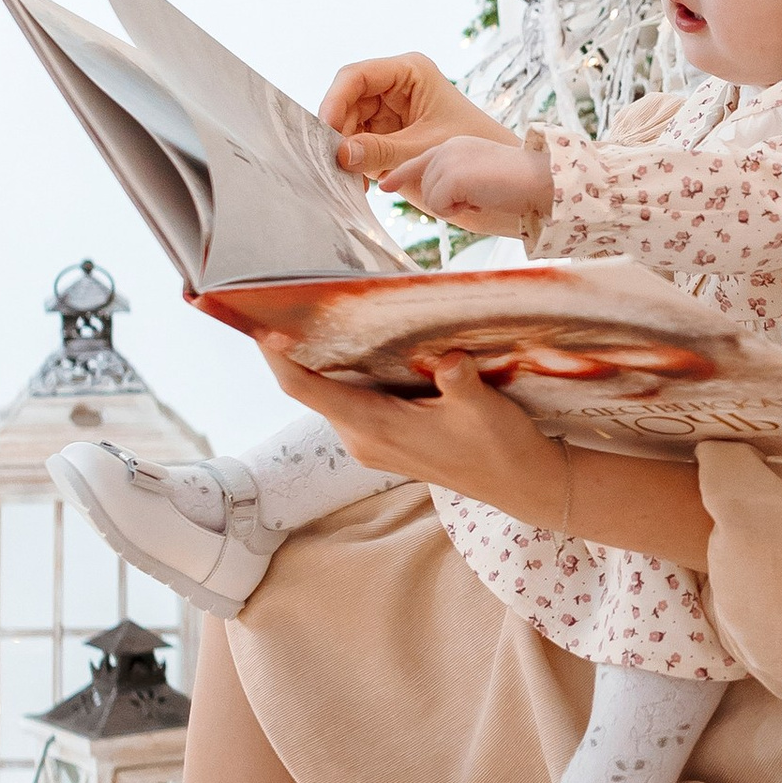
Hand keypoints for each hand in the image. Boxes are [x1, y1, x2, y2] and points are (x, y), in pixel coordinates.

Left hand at [259, 340, 576, 520]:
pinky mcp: (386, 439)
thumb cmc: (500, 449)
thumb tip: (446, 358)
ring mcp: (372, 441)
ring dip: (323, 358)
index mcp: (375, 428)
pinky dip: (348, 373)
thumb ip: (459, 382)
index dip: (277, 356)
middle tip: (293, 298)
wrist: (521, 484)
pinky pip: (352, 400)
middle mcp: (362, 438)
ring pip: (331, 393)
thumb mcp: (483, 410)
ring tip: (322, 313)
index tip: (260, 321)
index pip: (306, 390)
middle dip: (295, 347)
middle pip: (310, 388)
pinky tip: (363, 345)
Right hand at [319, 51, 518, 186]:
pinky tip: (361, 184)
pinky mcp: (388, 132)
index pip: (357, 76)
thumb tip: (339, 153)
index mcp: (409, 72)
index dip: (335, 100)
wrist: (492, 178)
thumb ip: (378, 150)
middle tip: (331, 161)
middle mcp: (396, 85)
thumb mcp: (420, 150)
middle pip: (348, 101)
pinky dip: (356, 162)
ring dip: (346, 151)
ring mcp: (390, 108)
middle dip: (340, 132)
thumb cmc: (468, 153)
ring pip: (350, 124)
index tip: (325, 131)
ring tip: (349, 178)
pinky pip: (360, 142)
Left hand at [399, 133, 555, 230]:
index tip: (386, 186)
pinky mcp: (451, 175)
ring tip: (482, 195)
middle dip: (447, 201)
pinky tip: (480, 199)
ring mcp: (447, 159)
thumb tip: (433, 198)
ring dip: (454, 207)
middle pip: (424, 187)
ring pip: (429, 199)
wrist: (541, 180)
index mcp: (456, 144)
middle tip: (480, 195)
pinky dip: (457, 211)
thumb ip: (454, 180)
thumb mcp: (479, 177)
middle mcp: (447, 147)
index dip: (401, 175)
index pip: (421, 161)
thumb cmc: (519, 184)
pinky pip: (438, 206)